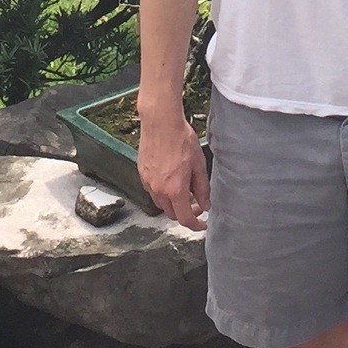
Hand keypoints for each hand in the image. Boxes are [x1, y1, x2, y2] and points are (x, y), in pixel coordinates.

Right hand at [139, 106, 208, 230]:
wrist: (161, 122)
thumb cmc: (181, 139)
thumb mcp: (199, 165)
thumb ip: (202, 189)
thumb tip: (205, 205)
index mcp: (175, 190)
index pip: (184, 219)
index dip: (195, 225)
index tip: (202, 223)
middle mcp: (159, 190)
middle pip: (171, 214)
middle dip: (184, 212)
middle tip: (196, 203)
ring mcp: (148, 182)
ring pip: (161, 203)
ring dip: (173, 203)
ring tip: (184, 189)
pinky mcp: (142, 174)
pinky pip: (153, 191)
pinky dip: (162, 192)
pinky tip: (171, 178)